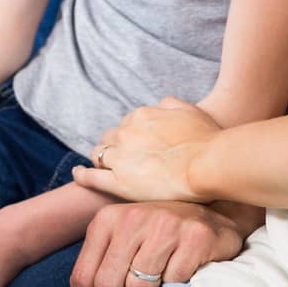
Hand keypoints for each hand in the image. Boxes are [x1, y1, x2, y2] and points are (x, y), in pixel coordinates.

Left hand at [70, 201, 245, 286]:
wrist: (210, 213)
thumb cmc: (158, 232)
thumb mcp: (122, 238)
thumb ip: (101, 263)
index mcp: (106, 219)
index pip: (83, 276)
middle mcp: (131, 218)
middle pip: (108, 285)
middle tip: (137, 286)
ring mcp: (163, 227)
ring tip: (161, 270)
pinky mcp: (194, 238)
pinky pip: (173, 282)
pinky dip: (176, 282)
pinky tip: (182, 263)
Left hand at [74, 98, 221, 203]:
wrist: (209, 163)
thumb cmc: (208, 139)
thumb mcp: (190, 110)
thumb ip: (171, 105)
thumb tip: (160, 104)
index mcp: (141, 116)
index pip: (127, 125)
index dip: (130, 136)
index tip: (137, 145)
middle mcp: (126, 133)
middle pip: (110, 138)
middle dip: (114, 146)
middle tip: (122, 158)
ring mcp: (121, 157)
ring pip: (99, 154)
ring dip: (101, 159)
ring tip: (102, 168)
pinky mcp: (120, 182)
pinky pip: (92, 177)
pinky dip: (82, 175)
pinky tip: (78, 174)